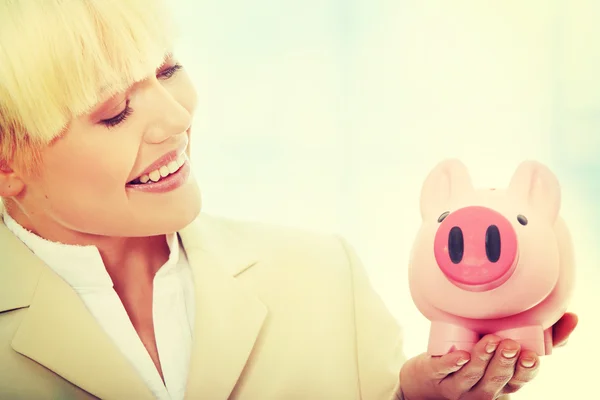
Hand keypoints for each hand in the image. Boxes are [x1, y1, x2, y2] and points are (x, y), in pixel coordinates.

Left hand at [397, 313, 577, 399]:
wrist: (429, 375)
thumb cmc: (476, 356)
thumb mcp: (508, 348)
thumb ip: (541, 336)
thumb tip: (570, 317)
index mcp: (503, 381)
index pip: (519, 380)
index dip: (526, 370)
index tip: (531, 356)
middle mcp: (483, 387)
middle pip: (497, 378)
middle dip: (505, 362)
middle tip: (510, 344)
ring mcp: (458, 384)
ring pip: (472, 375)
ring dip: (483, 358)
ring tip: (490, 340)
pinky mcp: (436, 374)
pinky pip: (444, 370)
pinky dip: (452, 363)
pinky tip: (460, 355)